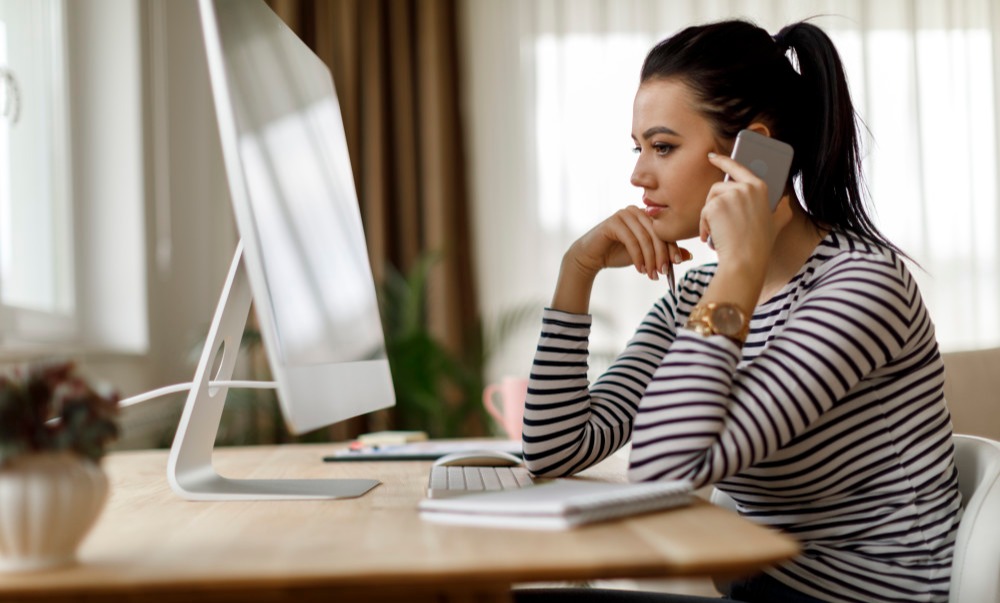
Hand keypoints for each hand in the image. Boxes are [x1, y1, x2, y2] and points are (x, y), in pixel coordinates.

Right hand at [567, 206, 689, 281]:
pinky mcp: (613, 222)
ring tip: (651, 274)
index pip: (665, 230)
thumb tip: (688, 255)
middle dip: (661, 255)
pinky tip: (640, 269)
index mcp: (646, 215)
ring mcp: (624, 214)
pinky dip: (637, 257)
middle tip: (663, 273)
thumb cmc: (618, 253)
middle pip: (656, 233)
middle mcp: (636, 210)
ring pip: (645, 238)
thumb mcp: (645, 254)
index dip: (672, 247)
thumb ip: (663, 252)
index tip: (677, 264)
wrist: (592, 257)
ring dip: (650, 259)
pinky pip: (631, 240)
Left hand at [701, 153, 788, 268]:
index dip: (724, 160)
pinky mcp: (716, 204)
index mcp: (760, 187)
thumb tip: (786, 200)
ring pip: (710, 200)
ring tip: (716, 233)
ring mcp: (731, 194)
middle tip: (718, 225)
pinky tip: (711, 237)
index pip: (738, 167)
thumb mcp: (777, 223)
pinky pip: (704, 212)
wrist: (745, 260)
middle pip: (719, 188)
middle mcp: (746, 187)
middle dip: (714, 205)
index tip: (712, 157)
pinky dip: (704, 226)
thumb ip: (781, 209)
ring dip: (708, 217)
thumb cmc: (760, 245)